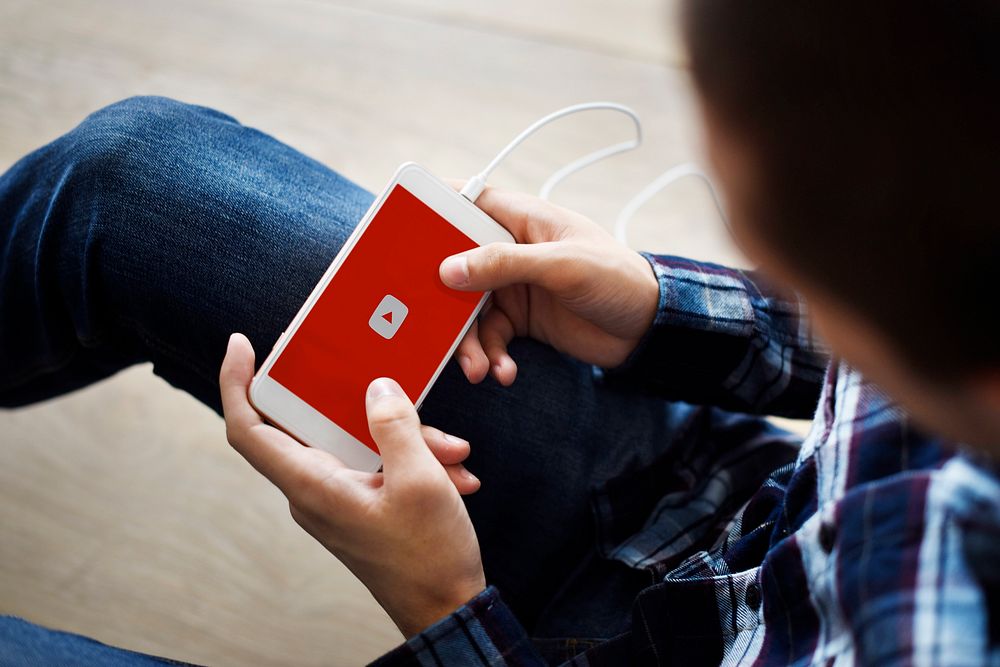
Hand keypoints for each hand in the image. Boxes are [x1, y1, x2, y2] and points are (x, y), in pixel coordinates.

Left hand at [220, 333, 485, 636]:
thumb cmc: (429, 557)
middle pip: (309, 423)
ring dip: (404, 434)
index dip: (236, 383)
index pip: (249, 429)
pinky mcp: (361, 503)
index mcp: (312, 486)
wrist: (447, 609)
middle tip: (369, 364)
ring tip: (451, 448)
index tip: (242, 345)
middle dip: (353, 398)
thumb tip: (377, 387)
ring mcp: (337, 498)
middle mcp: (314, 491)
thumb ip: (395, 426)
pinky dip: (412, 458)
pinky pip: (377, 463)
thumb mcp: (420, 482)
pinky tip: (455, 470)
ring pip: (356, 442)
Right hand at [440, 185, 658, 384]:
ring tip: (478, 369)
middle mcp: (509, 250)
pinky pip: (488, 338)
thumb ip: (505, 263)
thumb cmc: (616, 278)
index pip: (464, 203)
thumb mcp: (562, 265)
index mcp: (521, 219)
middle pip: (455, 266)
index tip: (398, 232)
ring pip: (467, 310)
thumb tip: (448, 269)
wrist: (650, 330)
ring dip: (467, 342)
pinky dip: (491, 357)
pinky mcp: (520, 320)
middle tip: (426, 323)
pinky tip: (503, 372)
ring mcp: (512, 287)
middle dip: (441, 298)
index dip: (431, 213)